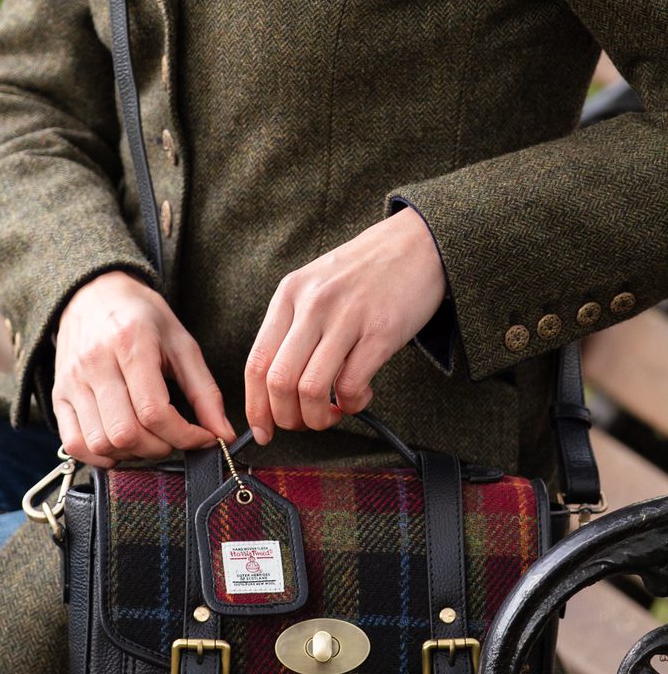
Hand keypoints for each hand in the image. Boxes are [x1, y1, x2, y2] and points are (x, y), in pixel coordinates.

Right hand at [53, 270, 234, 466]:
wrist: (94, 294)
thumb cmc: (142, 318)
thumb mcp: (182, 344)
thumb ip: (205, 392)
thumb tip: (224, 435)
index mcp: (130, 344)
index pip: (155, 411)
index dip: (185, 436)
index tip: (202, 439)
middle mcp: (95, 364)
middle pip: (126, 433)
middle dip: (159, 448)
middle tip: (173, 438)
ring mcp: (72, 382)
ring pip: (101, 443)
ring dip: (131, 454)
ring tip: (148, 440)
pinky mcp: (59, 396)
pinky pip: (75, 443)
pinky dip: (100, 456)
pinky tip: (120, 447)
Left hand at [244, 206, 446, 443]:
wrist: (418, 243)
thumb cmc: (363, 274)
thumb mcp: (315, 287)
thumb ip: (292, 329)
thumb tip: (274, 391)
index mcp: (289, 295)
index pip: (256, 363)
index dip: (255, 407)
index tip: (262, 430)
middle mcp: (312, 304)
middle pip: (279, 383)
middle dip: (287, 419)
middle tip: (302, 423)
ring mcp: (346, 317)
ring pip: (310, 390)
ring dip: (318, 418)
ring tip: (331, 414)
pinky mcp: (380, 331)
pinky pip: (350, 386)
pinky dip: (351, 404)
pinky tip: (358, 396)